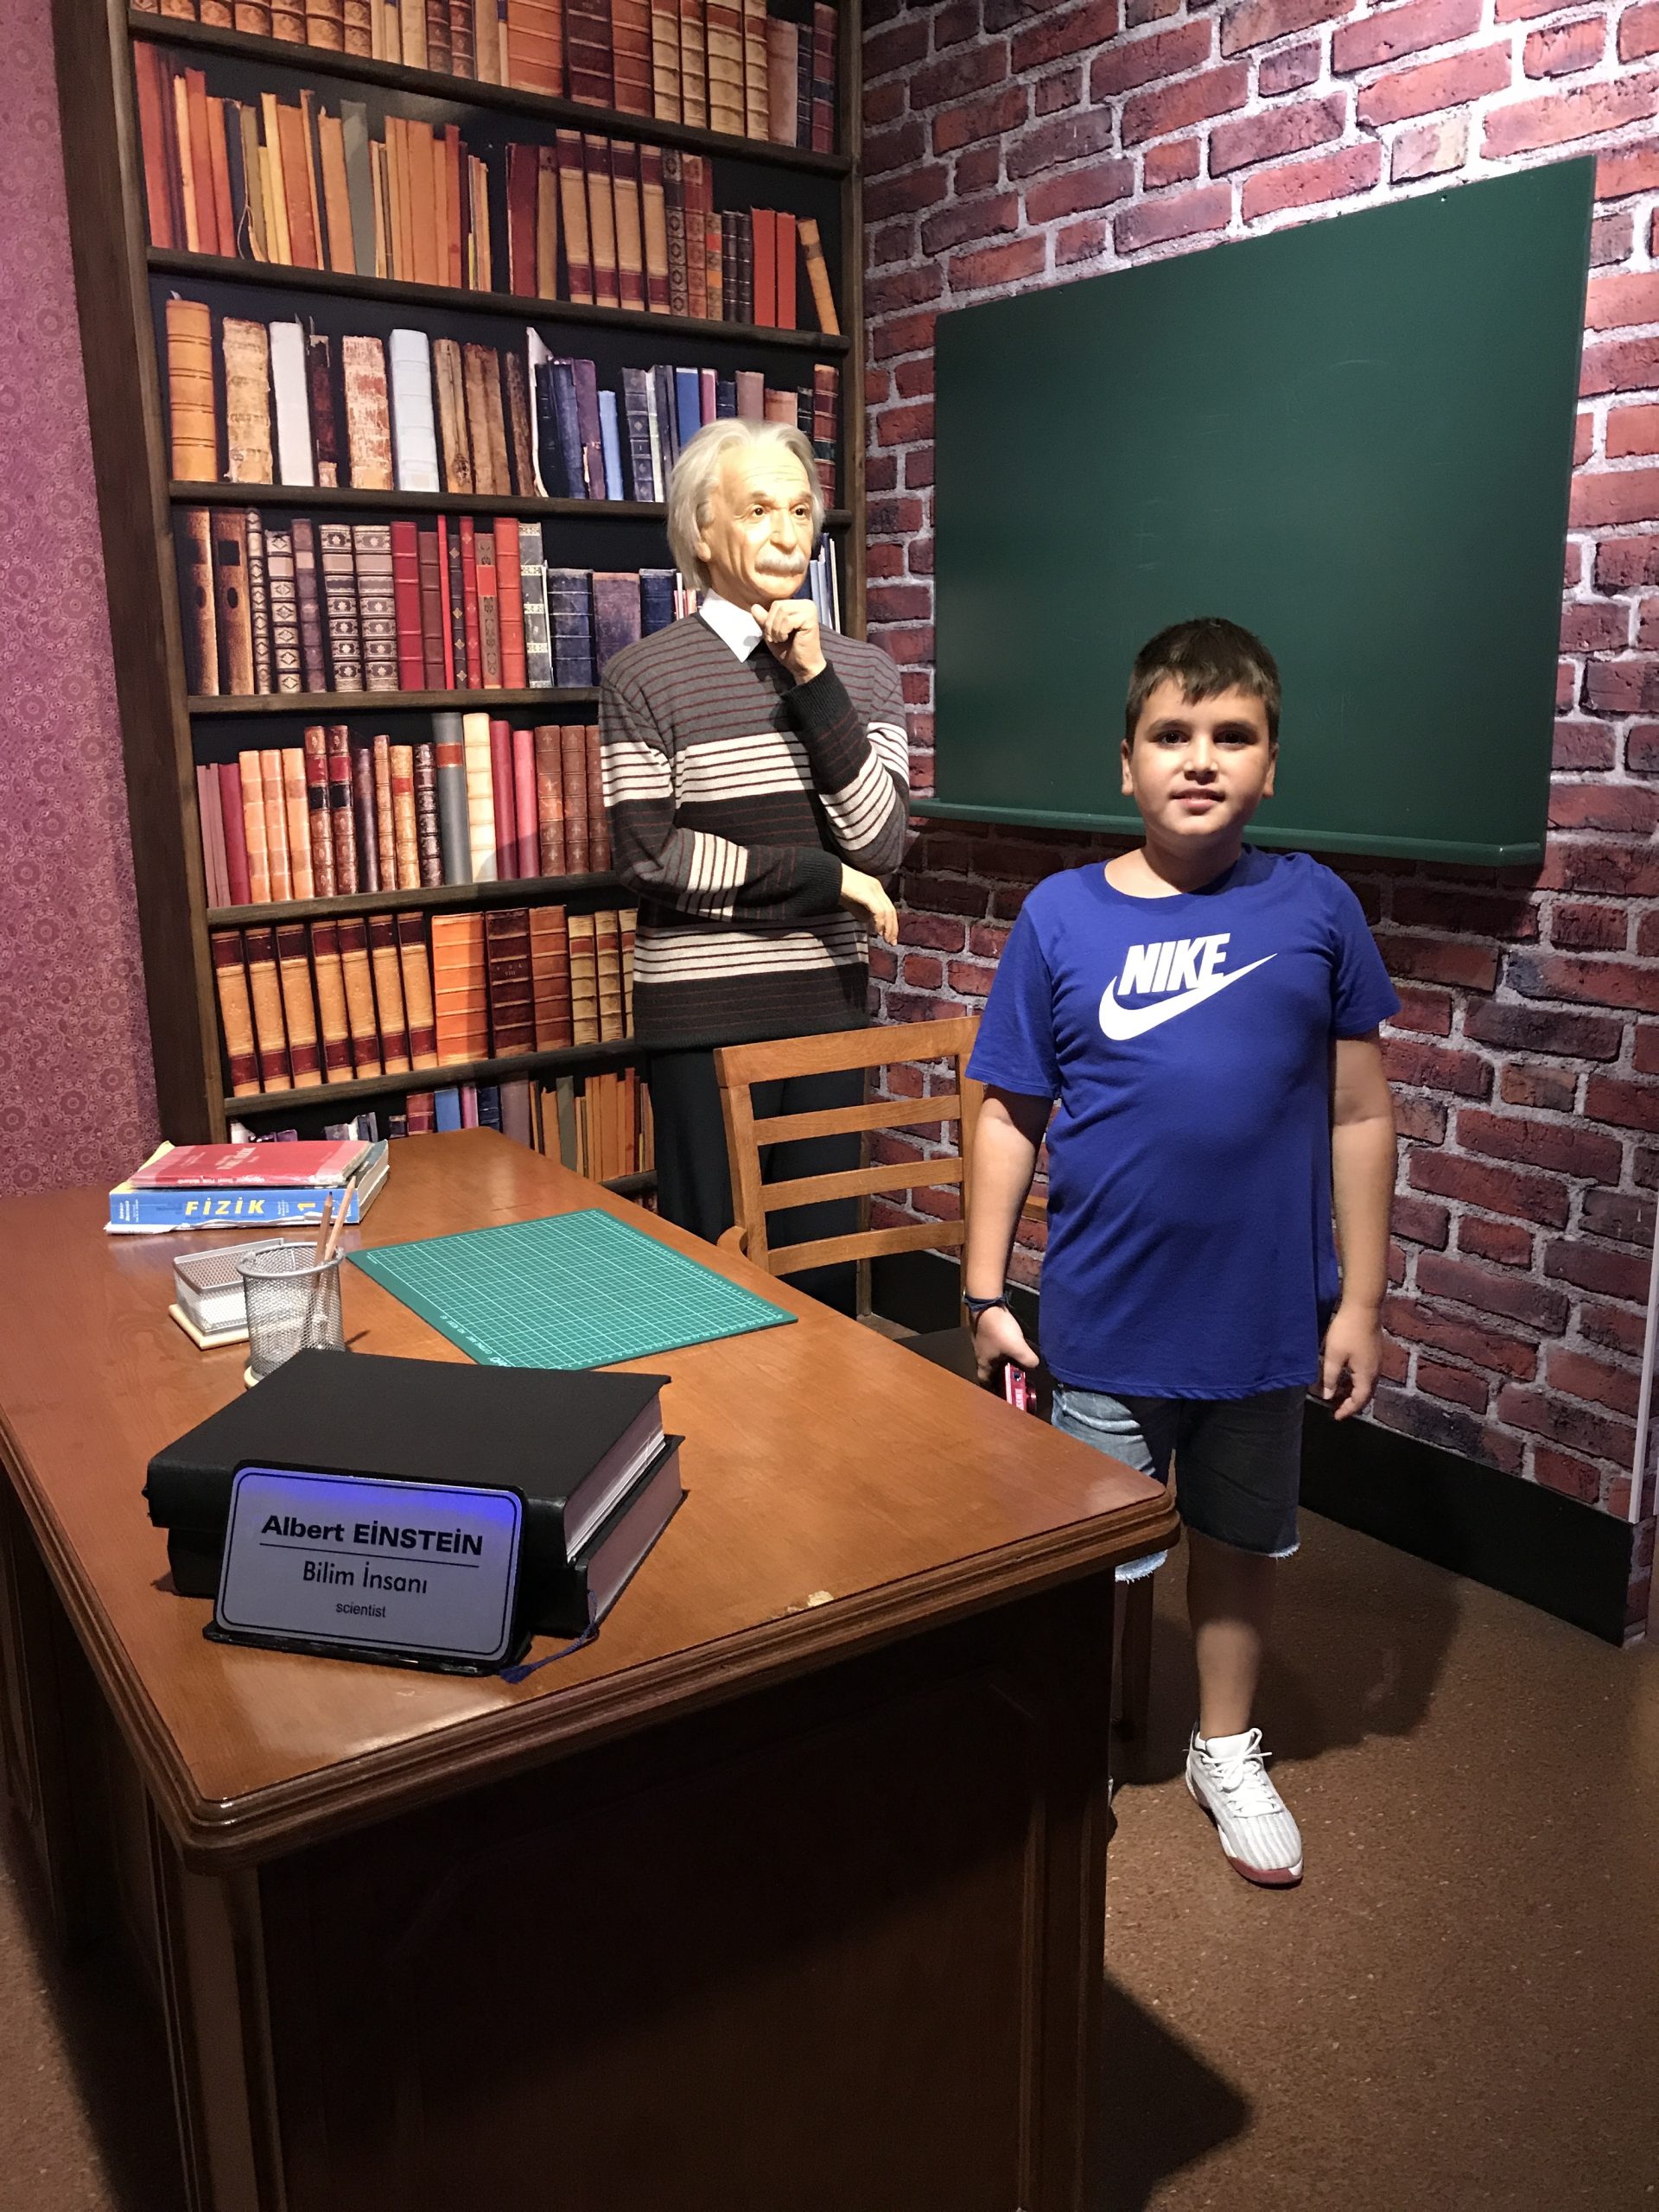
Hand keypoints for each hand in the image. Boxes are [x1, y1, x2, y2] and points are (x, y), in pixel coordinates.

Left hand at [751, 599, 826, 682]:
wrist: (802, 666)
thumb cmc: (789, 651)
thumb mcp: (771, 633)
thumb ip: (764, 620)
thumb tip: (754, 607)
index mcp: (798, 605)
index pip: (775, 603)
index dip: (769, 620)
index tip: (772, 636)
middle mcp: (806, 604)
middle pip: (778, 605)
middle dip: (771, 624)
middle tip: (776, 639)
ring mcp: (810, 610)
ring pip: (782, 611)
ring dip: (776, 629)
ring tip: (781, 639)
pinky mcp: (811, 619)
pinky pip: (787, 620)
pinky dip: (782, 632)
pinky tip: (786, 639)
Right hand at [839, 864, 897, 944]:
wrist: (828, 875)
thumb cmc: (837, 887)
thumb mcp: (852, 903)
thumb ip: (862, 912)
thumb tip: (870, 923)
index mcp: (875, 888)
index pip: (888, 907)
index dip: (891, 923)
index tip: (889, 936)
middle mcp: (877, 887)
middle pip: (891, 910)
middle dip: (892, 928)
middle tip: (891, 942)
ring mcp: (873, 889)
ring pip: (888, 912)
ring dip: (888, 928)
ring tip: (885, 939)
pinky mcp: (868, 893)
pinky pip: (879, 911)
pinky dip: (880, 922)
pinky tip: (877, 931)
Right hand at [972, 1303, 1038, 1385]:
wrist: (987, 1304)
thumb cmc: (998, 1330)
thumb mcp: (1017, 1347)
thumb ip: (1028, 1360)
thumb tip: (1034, 1365)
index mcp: (984, 1363)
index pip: (985, 1382)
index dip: (993, 1388)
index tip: (1005, 1389)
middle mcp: (981, 1355)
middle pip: (991, 1369)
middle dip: (1003, 1372)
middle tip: (1017, 1373)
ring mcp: (983, 1342)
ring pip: (994, 1356)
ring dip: (1004, 1359)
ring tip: (1018, 1359)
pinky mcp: (987, 1331)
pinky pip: (997, 1345)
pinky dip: (1005, 1347)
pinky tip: (1015, 1343)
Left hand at [1320, 1300, 1381, 1420]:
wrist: (1363, 1307)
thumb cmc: (1346, 1332)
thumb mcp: (1333, 1356)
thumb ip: (1330, 1378)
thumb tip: (1328, 1396)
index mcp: (1366, 1375)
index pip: (1359, 1400)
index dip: (1347, 1410)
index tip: (1335, 1416)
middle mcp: (1375, 1371)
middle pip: (1365, 1394)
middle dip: (1350, 1403)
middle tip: (1336, 1407)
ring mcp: (1377, 1360)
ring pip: (1365, 1383)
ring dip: (1352, 1391)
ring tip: (1337, 1393)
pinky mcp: (1374, 1351)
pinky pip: (1366, 1374)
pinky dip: (1355, 1380)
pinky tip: (1344, 1375)